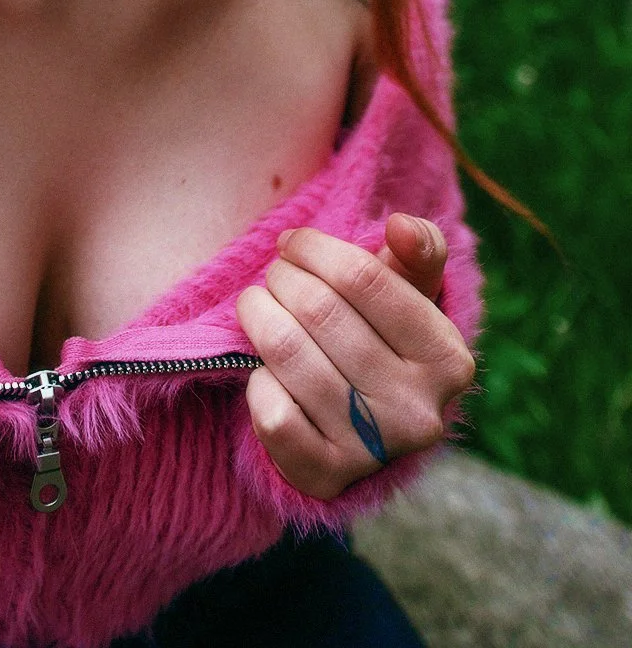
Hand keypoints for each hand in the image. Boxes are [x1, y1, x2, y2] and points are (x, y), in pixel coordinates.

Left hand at [235, 213, 475, 500]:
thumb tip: (402, 225)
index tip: (291, 243)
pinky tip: (265, 370)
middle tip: (273, 275)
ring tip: (256, 304)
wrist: (367, 435)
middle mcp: (418, 409)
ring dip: (259, 316)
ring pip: (290, 355)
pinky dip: (258, 381)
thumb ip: (418, 252)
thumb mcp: (411, 296)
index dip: (315, 249)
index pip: (365, 277)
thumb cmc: (384, 341)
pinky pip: (273, 413)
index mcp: (447, 357)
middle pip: (320, 311)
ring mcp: (373, 449)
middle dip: (283, 279)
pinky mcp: (327, 476)